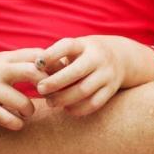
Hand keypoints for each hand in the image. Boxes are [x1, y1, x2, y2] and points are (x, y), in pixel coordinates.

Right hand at [0, 50, 46, 129]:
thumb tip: (50, 65)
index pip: (38, 55)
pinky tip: (15, 123)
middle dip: (48, 88)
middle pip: (35, 73)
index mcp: (4, 57)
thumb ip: (19, 62)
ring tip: (25, 113)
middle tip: (48, 98)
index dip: (53, 66)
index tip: (56, 79)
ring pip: (23, 102)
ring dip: (29, 111)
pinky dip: (16, 124)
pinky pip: (6, 119)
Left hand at [34, 35, 153, 115]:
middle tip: (39, 89)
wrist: (120, 57)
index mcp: (84, 44)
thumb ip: (56, 58)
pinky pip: (94, 103)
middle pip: (76, 72)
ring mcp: (107, 74)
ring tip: (50, 102)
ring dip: (64, 98)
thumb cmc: (84, 54)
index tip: (37, 64)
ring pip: (84, 90)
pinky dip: (78, 108)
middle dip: (55, 82)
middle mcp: (97, 58)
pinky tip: (66, 108)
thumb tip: (33, 70)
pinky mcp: (111, 89)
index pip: (67, 46)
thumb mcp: (74, 48)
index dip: (51, 55)